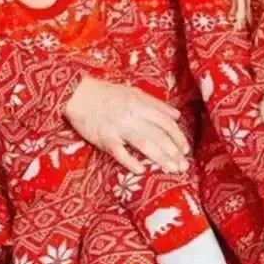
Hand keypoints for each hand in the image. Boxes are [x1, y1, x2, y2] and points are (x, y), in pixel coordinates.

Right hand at [64, 75, 189, 174]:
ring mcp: (118, 128)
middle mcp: (133, 115)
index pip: (166, 122)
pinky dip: (131, 162)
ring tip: (172, 169)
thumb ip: (155, 104)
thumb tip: (176, 115)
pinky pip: (120, 153)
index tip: (185, 149)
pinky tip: (142, 171)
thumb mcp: (133, 92)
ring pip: (145, 144)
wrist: (78, 94)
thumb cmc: (106, 93)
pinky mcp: (104, 139)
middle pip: (159, 135)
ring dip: (161, 158)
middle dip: (174, 152)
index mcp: (141, 103)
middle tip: (183, 166)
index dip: (178, 137)